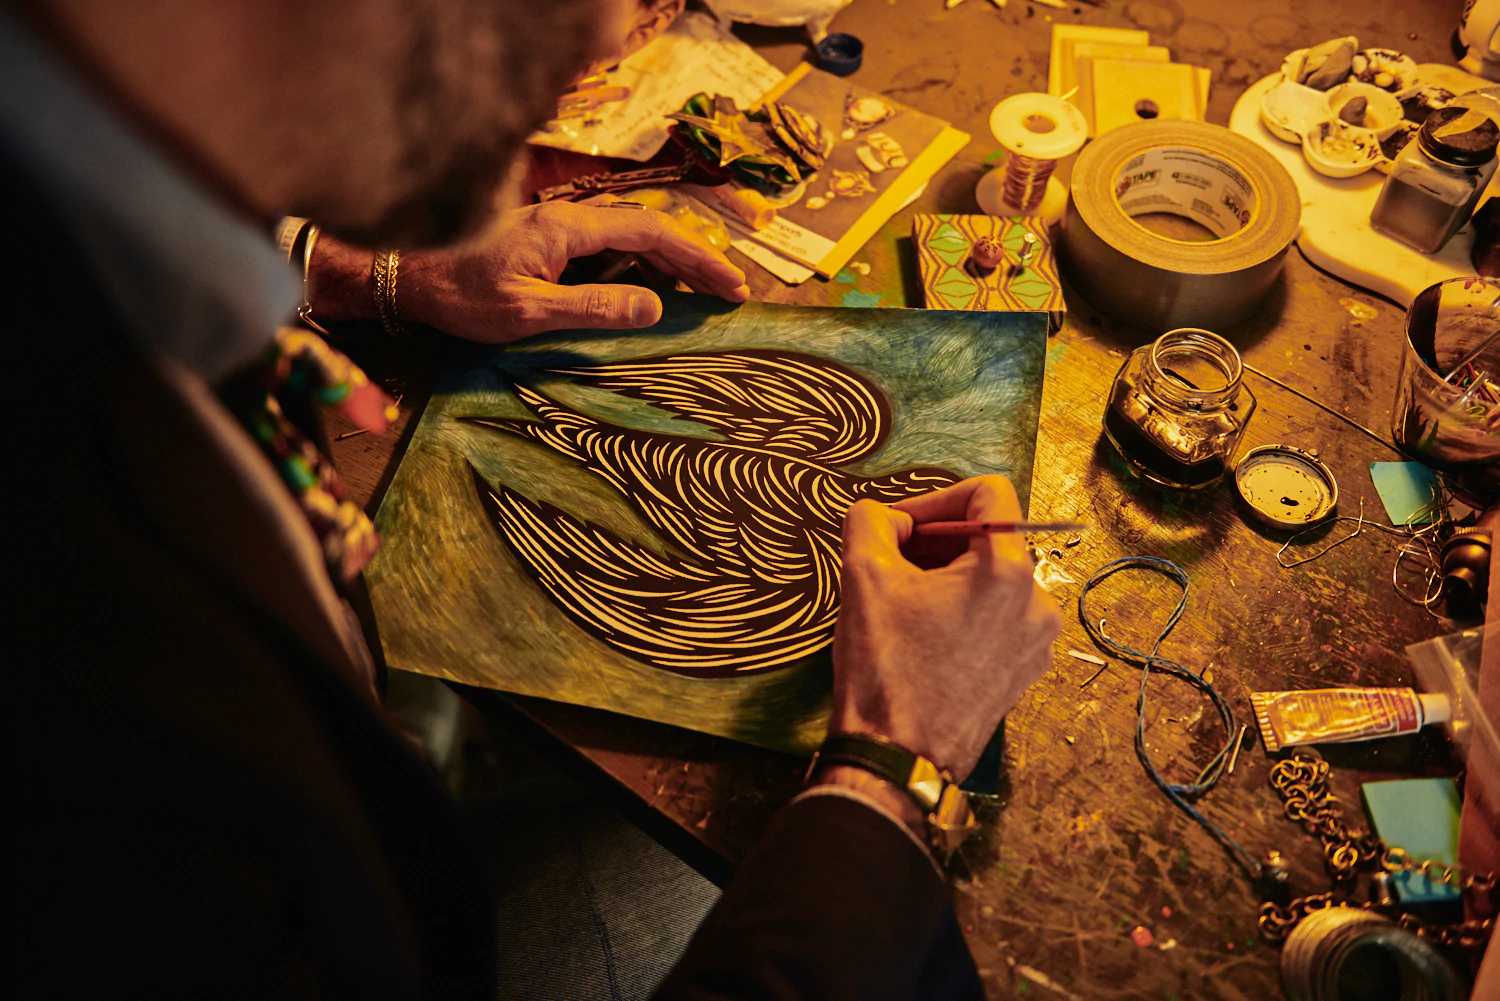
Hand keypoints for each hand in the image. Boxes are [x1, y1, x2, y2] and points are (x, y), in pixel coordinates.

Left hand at [307, 200, 749, 341]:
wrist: (404, 276)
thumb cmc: (459, 295)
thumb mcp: (528, 313)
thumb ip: (593, 309)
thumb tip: (654, 306)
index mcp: (568, 228)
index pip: (651, 234)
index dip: (696, 257)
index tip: (729, 283)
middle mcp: (567, 219)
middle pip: (648, 229)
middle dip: (695, 257)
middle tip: (731, 290)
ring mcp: (557, 228)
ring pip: (630, 236)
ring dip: (671, 261)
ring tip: (704, 291)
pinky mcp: (546, 242)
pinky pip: (608, 248)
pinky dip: (642, 265)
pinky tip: (652, 288)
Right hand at [827, 475, 1061, 780]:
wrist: (897, 756)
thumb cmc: (884, 666)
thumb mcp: (862, 575)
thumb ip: (870, 520)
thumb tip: (887, 518)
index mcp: (1007, 570)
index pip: (989, 494)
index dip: (937, 498)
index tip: (901, 525)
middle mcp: (1037, 601)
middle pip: (991, 539)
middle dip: (939, 541)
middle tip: (893, 562)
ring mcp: (1036, 641)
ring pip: (994, 581)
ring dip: (950, 578)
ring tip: (907, 604)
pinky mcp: (1026, 671)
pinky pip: (1000, 619)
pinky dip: (966, 613)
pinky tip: (927, 635)